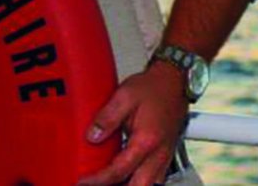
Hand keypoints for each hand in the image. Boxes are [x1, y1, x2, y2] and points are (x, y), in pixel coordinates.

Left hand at [77, 63, 188, 185]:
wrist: (174, 82)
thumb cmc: (152, 87)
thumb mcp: (124, 96)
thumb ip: (107, 118)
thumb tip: (92, 137)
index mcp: (146, 140)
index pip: (119, 170)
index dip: (99, 180)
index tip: (83, 181)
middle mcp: (158, 154)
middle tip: (94, 184)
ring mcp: (164, 156)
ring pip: (148, 185)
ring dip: (128, 185)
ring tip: (107, 181)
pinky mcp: (165, 155)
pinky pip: (153, 177)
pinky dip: (137, 180)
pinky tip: (124, 175)